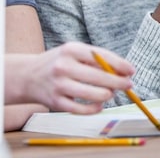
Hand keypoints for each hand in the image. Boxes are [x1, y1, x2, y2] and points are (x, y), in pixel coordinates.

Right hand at [10, 44, 133, 113]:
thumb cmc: (58, 63)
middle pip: (100, 77)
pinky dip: (95, 108)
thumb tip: (122, 71)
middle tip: (128, 85)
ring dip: (108, 95)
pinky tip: (99, 104)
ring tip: (111, 93)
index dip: (120, 64)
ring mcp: (59, 85)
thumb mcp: (73, 53)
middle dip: (119, 82)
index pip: (101, 56)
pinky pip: (82, 109)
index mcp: (71, 50)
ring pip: (94, 95)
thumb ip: (95, 59)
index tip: (131, 70)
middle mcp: (64, 66)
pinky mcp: (56, 102)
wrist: (28, 76)